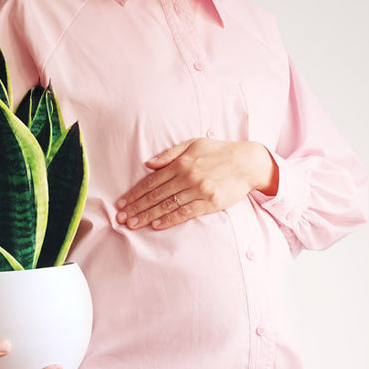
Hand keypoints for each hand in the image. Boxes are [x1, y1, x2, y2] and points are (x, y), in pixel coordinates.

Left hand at [116, 138, 277, 229]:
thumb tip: (148, 164)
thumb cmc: (219, 152)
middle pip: (156, 195)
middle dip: (136, 207)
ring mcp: (198, 191)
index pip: (152, 181)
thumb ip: (170, 154)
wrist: (248, 162)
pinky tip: (156, 225)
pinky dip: (169, 219)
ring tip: (132, 224)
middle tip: (120, 218)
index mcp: (181, 163)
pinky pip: (185, 213)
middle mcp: (187, 177)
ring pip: (167, 206)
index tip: (121, 203)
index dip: (135, 193)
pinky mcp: (209, 203)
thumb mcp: (194, 144)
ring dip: (148, 216)